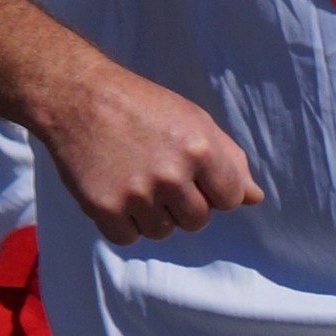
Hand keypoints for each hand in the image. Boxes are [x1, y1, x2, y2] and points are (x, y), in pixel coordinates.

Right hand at [40, 58, 264, 244]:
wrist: (79, 98)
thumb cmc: (143, 107)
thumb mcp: (194, 121)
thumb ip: (230, 160)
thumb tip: (255, 198)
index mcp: (201, 148)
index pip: (230, 199)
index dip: (214, 190)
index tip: (194, 174)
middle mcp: (171, 175)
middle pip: (198, 221)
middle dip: (184, 204)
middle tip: (160, 174)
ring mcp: (136, 194)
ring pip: (163, 232)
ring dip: (153, 214)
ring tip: (137, 180)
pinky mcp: (104, 208)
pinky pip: (129, 238)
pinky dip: (124, 222)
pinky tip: (117, 191)